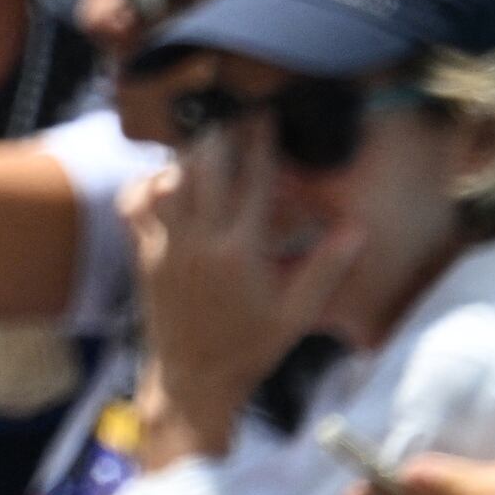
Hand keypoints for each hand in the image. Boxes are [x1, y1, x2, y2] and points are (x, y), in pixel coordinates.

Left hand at [125, 144, 358, 468]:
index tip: (266, 116)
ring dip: (186, 155)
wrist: (195, 379)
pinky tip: (166, 177)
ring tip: (204, 140)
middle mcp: (199, 241)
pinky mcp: (144, 253)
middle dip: (221, 135)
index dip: (261, 144)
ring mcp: (166, 245)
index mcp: (240, 251)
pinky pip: (136, 204)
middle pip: (205, 168)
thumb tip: (358, 229)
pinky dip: (148, 183)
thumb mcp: (297, 313)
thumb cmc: (251, 348)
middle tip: (233, 115)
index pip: (252, 182)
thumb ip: (327, 268)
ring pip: (169, 179)